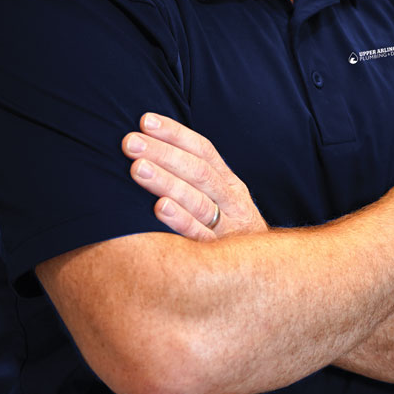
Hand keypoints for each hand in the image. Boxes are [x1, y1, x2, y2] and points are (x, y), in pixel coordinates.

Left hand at [122, 112, 267, 240]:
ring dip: (167, 182)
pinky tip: (159, 208)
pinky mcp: (218, 254)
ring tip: (138, 169)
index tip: (146, 121)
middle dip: (163, 154)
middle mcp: (232, 202)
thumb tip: (151, 149)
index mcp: (230, 184)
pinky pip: (199, 235)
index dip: (175, 134)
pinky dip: (180, 220)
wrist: (264, 273)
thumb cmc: (227, 231)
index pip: (203, 151)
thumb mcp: (221, 202)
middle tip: (130, 142)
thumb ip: (196, 180)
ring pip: (198, 200)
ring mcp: (228, 227)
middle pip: (198, 172)